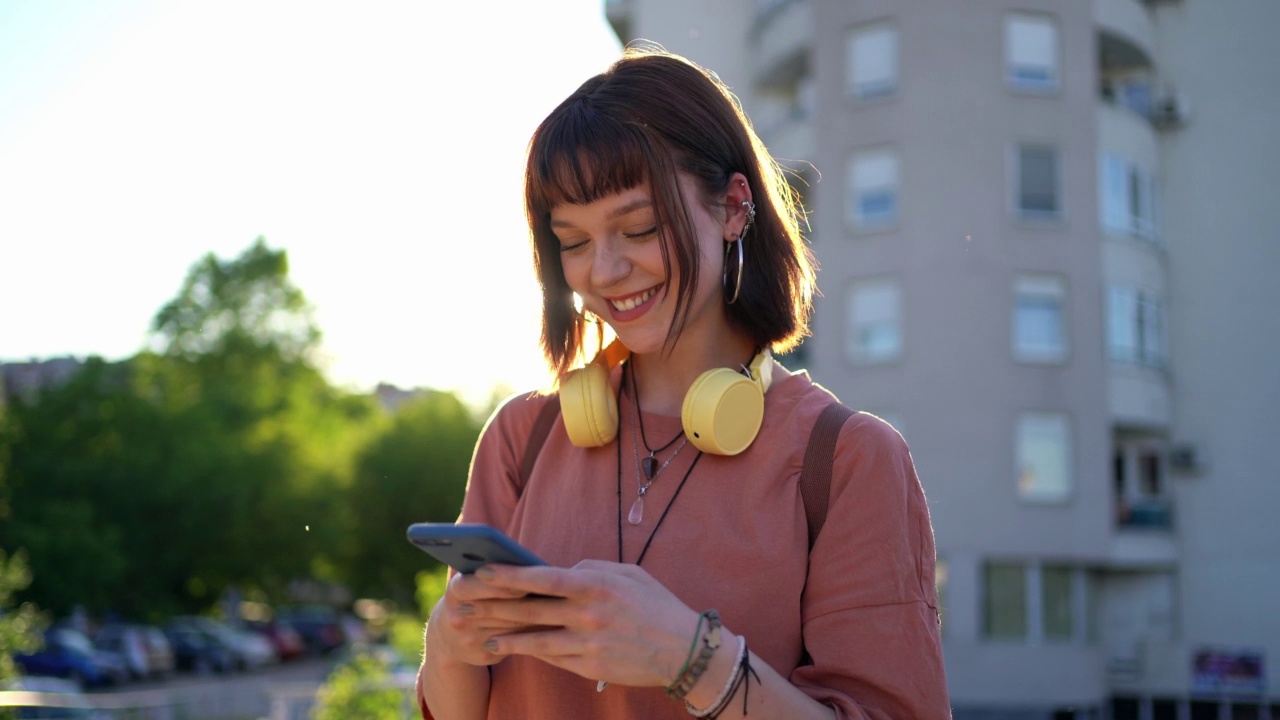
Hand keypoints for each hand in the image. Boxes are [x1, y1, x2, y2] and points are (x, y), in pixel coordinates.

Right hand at [428, 566, 553, 667]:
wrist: (449, 636)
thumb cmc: (475, 595)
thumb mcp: (475, 580)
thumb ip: (496, 573)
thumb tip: (535, 567)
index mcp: (456, 590)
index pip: (480, 584)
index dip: (504, 582)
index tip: (528, 581)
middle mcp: (458, 617)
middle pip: (499, 608)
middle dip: (527, 601)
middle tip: (555, 596)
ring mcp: (469, 640)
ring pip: (510, 627)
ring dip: (536, 618)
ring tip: (561, 609)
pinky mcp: (482, 655)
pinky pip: (513, 644)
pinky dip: (533, 634)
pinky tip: (552, 628)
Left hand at [466, 559, 703, 687]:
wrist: (684, 651)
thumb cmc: (656, 605)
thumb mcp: (629, 574)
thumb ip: (593, 568)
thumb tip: (563, 570)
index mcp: (596, 585)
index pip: (542, 578)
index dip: (509, 575)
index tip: (483, 571)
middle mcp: (588, 615)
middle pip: (531, 610)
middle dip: (496, 606)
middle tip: (469, 603)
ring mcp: (588, 644)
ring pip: (536, 640)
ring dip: (507, 638)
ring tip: (484, 636)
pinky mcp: (591, 667)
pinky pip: (554, 658)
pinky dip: (533, 652)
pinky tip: (516, 649)